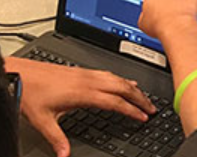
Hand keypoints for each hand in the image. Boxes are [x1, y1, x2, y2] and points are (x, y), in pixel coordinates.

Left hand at [6, 57, 154, 156]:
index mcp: (83, 92)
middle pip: (123, 87)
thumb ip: (57, 139)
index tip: (143, 116)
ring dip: (133, 87)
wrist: (20, 72)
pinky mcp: (82, 71)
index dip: (132, 110)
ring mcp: (86, 74)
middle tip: (152, 107)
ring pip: (117, 78)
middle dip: (140, 98)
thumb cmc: (31, 92)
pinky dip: (122, 79)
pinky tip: (122, 81)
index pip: (116, 102)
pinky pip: (109, 74)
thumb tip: (65, 155)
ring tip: (143, 96)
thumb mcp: (43, 121)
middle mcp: (88, 81)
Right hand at [138, 0, 196, 42]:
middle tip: (169, 15)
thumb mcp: (143, 23)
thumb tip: (149, 15)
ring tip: (179, 18)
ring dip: (181, 4)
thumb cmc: (159, 27)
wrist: (177, 29)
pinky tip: (189, 14)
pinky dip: (192, 5)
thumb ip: (145, 14)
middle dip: (169, 1)